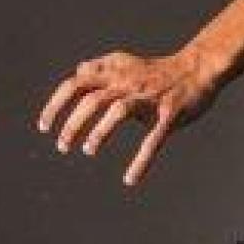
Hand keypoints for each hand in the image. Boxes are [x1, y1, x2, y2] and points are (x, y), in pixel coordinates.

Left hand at [38, 47, 222, 186]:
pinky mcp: (170, 114)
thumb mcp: (127, 64)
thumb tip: (78, 69)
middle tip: (62, 146)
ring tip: (88, 150)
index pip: (76, 84)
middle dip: (73, 124)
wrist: (199, 68)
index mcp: (115, 72)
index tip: (44, 127)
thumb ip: (101, 68)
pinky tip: (130, 179)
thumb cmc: (160, 71)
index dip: (56, 105)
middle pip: (92, 99)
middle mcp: (129, 82)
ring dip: (100, 132)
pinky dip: (141, 161)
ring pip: (118, 111)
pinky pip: (154, 139)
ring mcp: (150, 98)